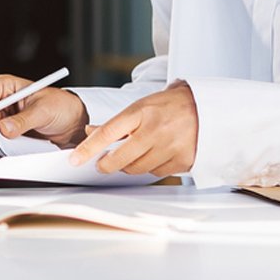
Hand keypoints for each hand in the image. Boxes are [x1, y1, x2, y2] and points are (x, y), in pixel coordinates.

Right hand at [0, 74, 86, 147]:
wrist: (72, 122)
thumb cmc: (60, 106)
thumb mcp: (43, 111)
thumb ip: (24, 120)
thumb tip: (6, 128)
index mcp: (6, 85)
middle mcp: (2, 100)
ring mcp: (5, 117)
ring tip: (12, 139)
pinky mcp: (9, 131)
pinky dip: (4, 143)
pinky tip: (14, 144)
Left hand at [69, 82, 196, 176]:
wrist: (204, 107)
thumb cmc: (168, 106)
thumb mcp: (139, 107)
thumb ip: (115, 123)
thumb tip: (89, 133)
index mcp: (141, 112)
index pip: (107, 133)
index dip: (88, 148)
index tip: (75, 159)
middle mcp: (155, 130)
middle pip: (120, 159)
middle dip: (107, 164)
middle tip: (103, 163)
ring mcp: (170, 147)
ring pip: (137, 169)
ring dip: (130, 166)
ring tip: (136, 153)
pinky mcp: (183, 160)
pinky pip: (157, 173)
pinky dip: (151, 168)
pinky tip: (156, 155)